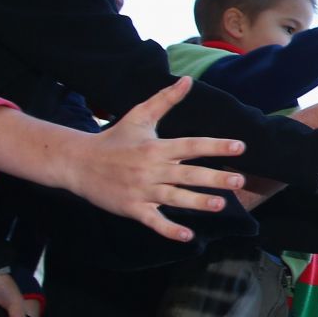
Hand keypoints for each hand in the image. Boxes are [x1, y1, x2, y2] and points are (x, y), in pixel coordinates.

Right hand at [65, 77, 247, 241]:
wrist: (77, 163)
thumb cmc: (113, 139)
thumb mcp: (138, 117)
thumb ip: (165, 100)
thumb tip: (187, 80)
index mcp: (156, 148)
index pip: (191, 145)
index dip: (216, 146)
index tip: (240, 146)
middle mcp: (151, 169)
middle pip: (188, 174)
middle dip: (214, 178)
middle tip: (239, 180)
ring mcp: (142, 190)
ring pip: (174, 198)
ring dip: (197, 202)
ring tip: (220, 205)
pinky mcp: (132, 208)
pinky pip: (153, 221)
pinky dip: (169, 230)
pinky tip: (188, 237)